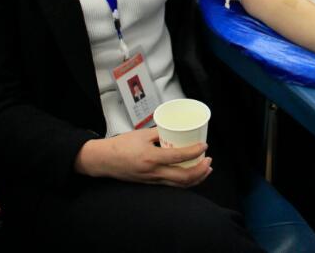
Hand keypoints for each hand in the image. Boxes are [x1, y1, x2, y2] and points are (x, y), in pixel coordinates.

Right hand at [75, 127, 211, 187]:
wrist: (105, 160)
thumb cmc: (121, 146)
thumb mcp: (141, 134)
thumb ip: (160, 132)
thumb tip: (175, 129)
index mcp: (151, 158)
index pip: (178, 157)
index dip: (194, 152)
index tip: (204, 146)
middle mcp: (153, 172)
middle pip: (183, 177)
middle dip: (200, 170)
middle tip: (209, 160)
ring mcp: (152, 180)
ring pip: (179, 184)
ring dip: (196, 178)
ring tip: (206, 169)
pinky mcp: (151, 183)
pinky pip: (172, 185)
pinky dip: (185, 182)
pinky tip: (191, 175)